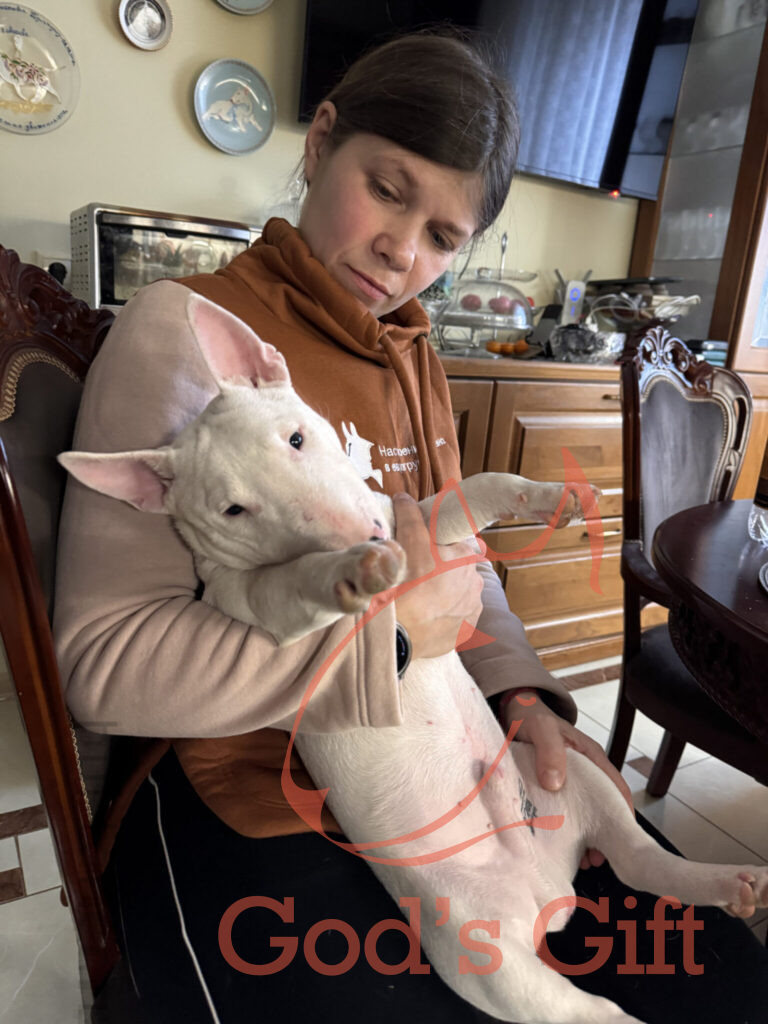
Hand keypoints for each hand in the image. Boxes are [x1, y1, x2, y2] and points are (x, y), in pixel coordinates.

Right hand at [392, 492, 484, 659]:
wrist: (398, 631)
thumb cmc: (405, 583)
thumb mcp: (407, 540)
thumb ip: (410, 515)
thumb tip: (404, 497)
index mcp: (466, 557)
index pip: (458, 545)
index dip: (439, 548)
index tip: (424, 554)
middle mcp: (475, 583)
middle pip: (457, 572)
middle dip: (441, 572)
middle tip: (415, 577)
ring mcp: (471, 611)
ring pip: (456, 597)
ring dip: (442, 596)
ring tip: (418, 600)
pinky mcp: (462, 634)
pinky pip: (453, 620)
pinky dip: (442, 618)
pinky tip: (424, 617)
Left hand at [499, 688, 634, 870]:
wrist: (512, 710)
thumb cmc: (531, 716)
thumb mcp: (541, 728)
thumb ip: (550, 750)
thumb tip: (556, 783)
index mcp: (591, 757)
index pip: (616, 787)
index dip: (622, 813)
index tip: (621, 838)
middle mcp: (586, 772)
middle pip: (603, 807)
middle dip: (604, 834)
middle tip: (597, 859)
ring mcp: (570, 782)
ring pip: (585, 814)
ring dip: (586, 836)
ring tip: (582, 861)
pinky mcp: (552, 789)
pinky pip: (564, 813)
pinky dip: (565, 831)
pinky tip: (560, 847)